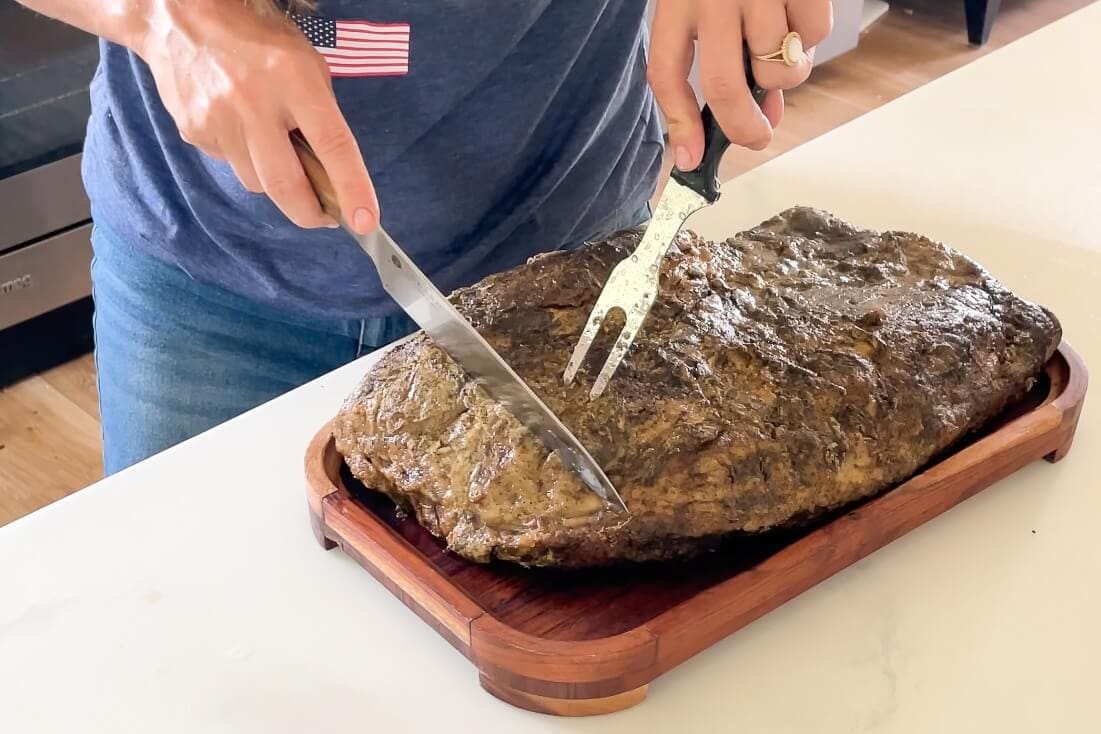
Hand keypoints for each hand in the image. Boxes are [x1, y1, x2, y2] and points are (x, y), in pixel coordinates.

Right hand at [137, 0, 378, 232]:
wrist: (181, 19)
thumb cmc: (258, 41)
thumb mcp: (305, 65)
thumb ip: (321, 115)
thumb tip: (331, 174)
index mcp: (293, 79)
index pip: (332, 145)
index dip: (352, 188)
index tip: (365, 221)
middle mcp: (253, 102)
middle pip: (286, 185)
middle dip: (310, 213)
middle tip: (325, 217)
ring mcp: (218, 119)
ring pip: (256, 182)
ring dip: (275, 181)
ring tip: (276, 152)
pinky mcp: (193, 131)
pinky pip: (229, 165)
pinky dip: (244, 160)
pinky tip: (241, 131)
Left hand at [648, 0, 833, 168]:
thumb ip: (723, 56)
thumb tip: (757, 117)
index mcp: (677, 0)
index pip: (666, 74)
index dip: (678, 124)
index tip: (689, 158)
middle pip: (725, 86)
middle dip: (744, 128)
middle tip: (757, 137)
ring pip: (779, 67)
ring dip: (787, 76)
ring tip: (783, 48)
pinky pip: (815, 34)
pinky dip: (813, 38)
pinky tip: (799, 12)